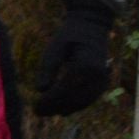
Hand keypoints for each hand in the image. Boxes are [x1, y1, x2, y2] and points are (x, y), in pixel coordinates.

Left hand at [34, 0, 115, 115]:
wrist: (92, 26)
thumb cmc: (69, 35)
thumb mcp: (55, 47)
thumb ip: (48, 68)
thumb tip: (40, 90)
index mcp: (84, 65)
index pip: (64, 89)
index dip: (49, 101)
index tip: (35, 106)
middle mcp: (96, 75)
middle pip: (74, 99)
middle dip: (55, 107)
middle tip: (38, 112)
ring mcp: (103, 79)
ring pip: (83, 102)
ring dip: (65, 109)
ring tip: (48, 112)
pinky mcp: (104, 81)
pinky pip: (90, 99)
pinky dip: (76, 106)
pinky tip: (63, 111)